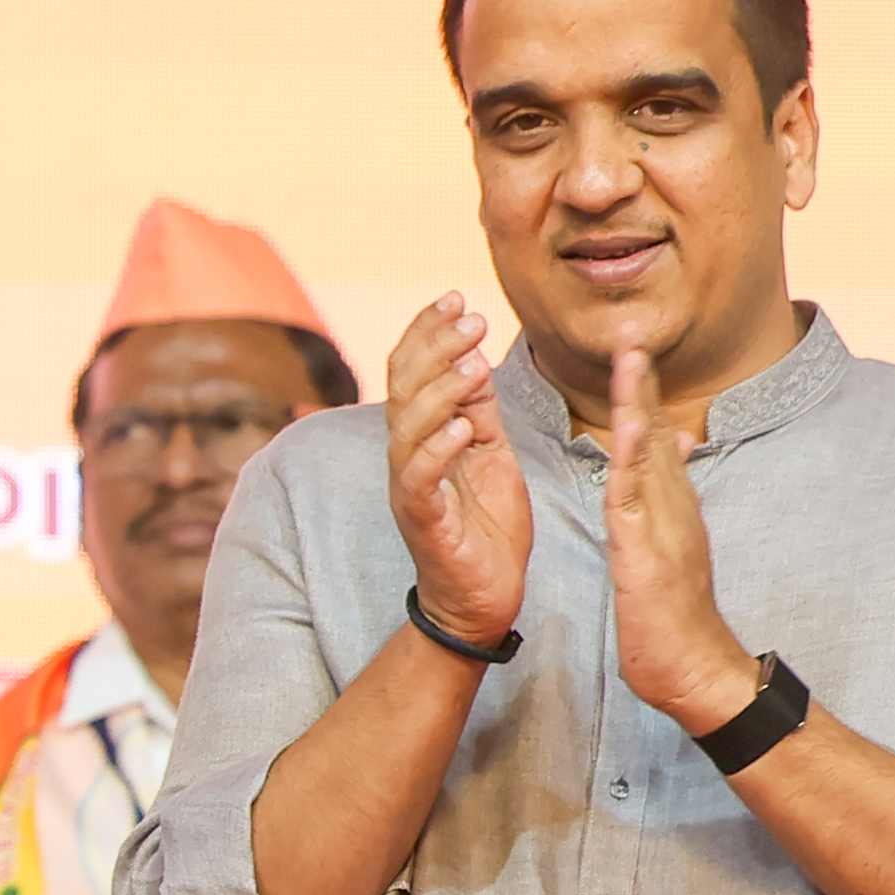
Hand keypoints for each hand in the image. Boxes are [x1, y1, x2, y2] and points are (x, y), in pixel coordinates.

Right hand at [380, 294, 530, 650]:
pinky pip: (421, 479)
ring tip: (473, 361)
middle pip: (404, 387)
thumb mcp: (490, 456)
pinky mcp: (424, 520)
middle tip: (471, 316)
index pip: (410, 369)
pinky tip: (464, 424)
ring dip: (439, 390)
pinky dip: (439, 449)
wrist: (481, 598)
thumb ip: (478, 410)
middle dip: (436, 347)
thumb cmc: (486, 529)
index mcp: (422, 436)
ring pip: (408, 427)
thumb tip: (476, 358)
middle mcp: (407, 456)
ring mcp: (410, 488)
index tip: (457, 296)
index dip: (428, 331)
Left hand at [598, 339, 757, 730]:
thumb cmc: (676, 617)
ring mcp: (664, 525)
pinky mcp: (649, 552)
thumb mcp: (670, 550)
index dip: (640, 391)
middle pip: (654, 429)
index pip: (653, 437)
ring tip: (631, 354)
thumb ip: (669, 504)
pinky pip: (637, 498)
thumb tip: (674, 455)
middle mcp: (673, 505)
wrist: (698, 672)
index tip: (630, 346)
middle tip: (631, 326)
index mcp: (671, 505)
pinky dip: (631, 461)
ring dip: (638, 401)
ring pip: (648, 453)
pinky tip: (627, 428)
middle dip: (641, 378)